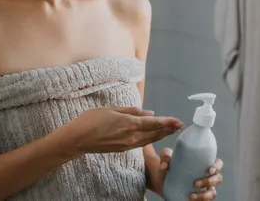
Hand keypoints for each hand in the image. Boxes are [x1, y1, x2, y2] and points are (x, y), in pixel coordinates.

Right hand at [62, 107, 183, 154]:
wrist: (78, 139)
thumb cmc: (91, 120)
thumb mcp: (112, 109)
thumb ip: (132, 111)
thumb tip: (149, 113)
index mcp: (129, 124)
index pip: (154, 123)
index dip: (168, 122)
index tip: (179, 120)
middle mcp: (131, 136)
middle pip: (155, 133)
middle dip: (169, 129)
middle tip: (181, 125)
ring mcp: (127, 145)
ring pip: (149, 140)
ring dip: (162, 135)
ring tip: (172, 131)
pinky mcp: (123, 149)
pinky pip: (141, 144)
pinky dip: (151, 139)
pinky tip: (154, 136)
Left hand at [155, 147, 223, 199]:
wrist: (162, 179)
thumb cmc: (168, 165)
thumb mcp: (166, 157)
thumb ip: (165, 156)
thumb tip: (165, 166)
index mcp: (203, 164)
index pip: (218, 164)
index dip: (217, 166)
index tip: (209, 170)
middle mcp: (206, 176)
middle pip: (218, 179)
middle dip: (210, 182)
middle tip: (195, 183)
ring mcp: (204, 188)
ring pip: (212, 193)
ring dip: (204, 196)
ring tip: (191, 197)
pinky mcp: (198, 197)